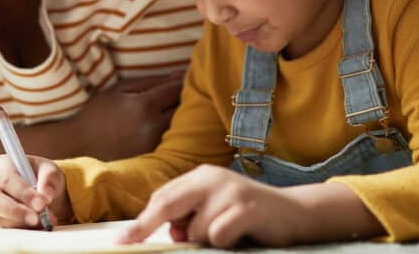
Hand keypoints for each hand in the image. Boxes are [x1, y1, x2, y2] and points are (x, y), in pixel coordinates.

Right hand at [0, 154, 71, 228]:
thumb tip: (46, 195)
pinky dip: (22, 228)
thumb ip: (49, 178)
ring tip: (44, 220)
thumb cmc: (41, 176)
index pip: (6, 178)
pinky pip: (4, 227)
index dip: (22, 192)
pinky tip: (37, 224)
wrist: (40, 190)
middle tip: (37, 218)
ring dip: (22, 222)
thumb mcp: (49, 170)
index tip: (41, 203)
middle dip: (16, 211)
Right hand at [72, 72, 184, 160]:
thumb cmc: (99, 112)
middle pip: (184, 108)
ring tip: (171, 107)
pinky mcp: (153, 156)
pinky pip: (171, 138)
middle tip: (179, 91)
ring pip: (180, 125)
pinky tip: (163, 124)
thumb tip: (179, 76)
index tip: (184, 76)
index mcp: (144, 106)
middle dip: (184, 97)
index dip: (182, 81)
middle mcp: (152, 127)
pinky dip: (171, 129)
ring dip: (180, 114)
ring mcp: (154, 144)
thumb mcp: (120, 89)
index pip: (176, 89)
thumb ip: (151, 81)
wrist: (80, 144)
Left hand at [116, 165, 307, 247]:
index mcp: (201, 176)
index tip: (124, 239)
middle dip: (147, 226)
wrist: (295, 213)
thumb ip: (190, 217)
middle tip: (129, 242)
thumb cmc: (248, 216)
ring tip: (228, 234)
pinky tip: (240, 236)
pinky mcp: (245, 207)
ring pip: (195, 229)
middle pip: (168, 204)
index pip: (162, 197)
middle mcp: (212, 178)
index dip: (142, 220)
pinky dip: (225, 243)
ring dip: (206, 241)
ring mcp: (229, 191)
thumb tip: (169, 231)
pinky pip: (217, 235)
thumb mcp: (214, 211)